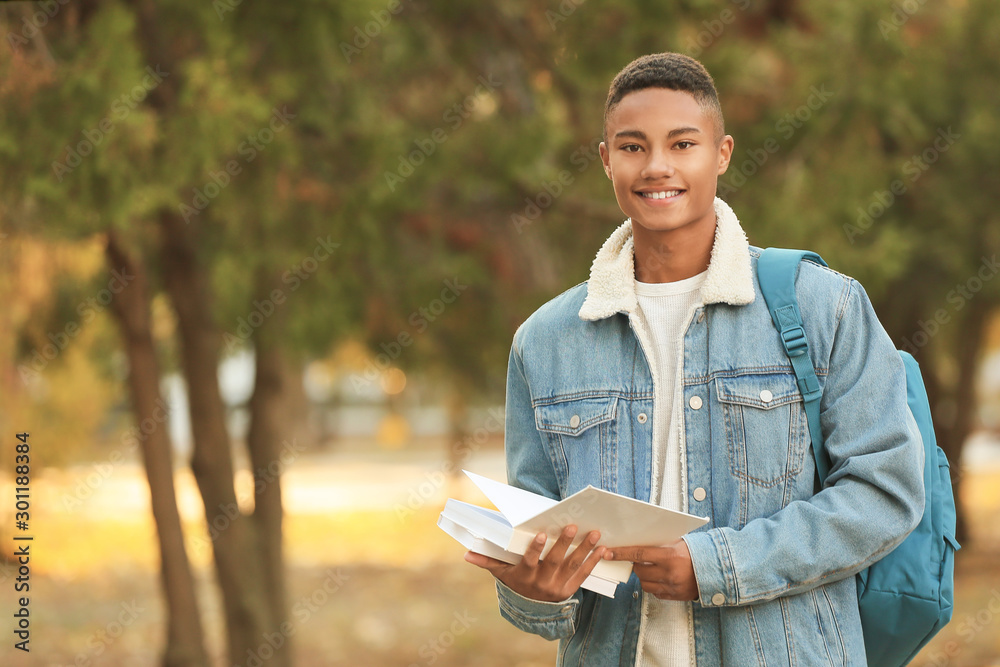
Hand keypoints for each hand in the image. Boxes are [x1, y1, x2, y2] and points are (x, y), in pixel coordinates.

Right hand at [464, 525, 605, 601]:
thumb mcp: (501, 572)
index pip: (530, 560)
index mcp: (525, 575)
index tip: (542, 534)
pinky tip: (603, 549)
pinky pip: (584, 574)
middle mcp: (542, 581)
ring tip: (595, 533)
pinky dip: (594, 561)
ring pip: (572, 565)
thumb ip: (486, 561)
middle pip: (555, 561)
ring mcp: (558, 586)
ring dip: (585, 549)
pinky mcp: (570, 588)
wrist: (531, 608)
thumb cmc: (516, 581)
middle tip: (573, 526)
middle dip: (564, 543)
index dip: (536, 548)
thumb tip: (466, 554)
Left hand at [603, 539, 698, 600]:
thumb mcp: (677, 543)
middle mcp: (669, 573)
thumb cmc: (696, 553)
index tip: (608, 553)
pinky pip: (655, 592)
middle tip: (640, 560)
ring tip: (653, 569)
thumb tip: (638, 544)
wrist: (715, 570)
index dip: (621, 554)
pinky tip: (661, 578)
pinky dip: (654, 585)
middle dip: (636, 565)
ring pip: (645, 583)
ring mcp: (671, 586)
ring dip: (644, 576)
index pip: (638, 554)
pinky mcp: (674, 596)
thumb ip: (659, 545)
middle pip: (639, 571)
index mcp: (669, 556)